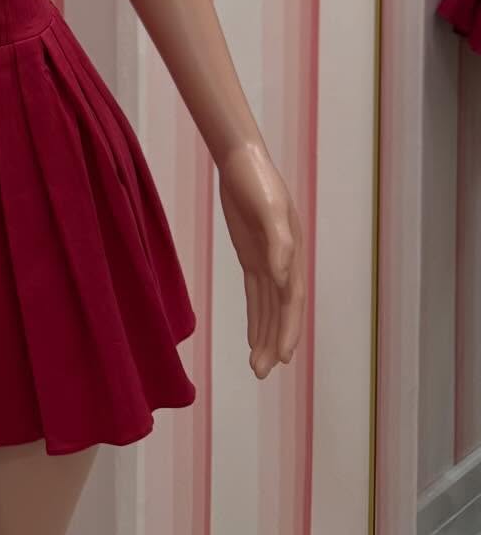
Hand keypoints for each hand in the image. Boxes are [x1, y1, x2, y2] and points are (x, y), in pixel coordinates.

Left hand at [217, 141, 305, 378]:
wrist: (241, 161)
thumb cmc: (259, 182)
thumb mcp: (270, 209)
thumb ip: (278, 243)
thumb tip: (282, 278)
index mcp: (293, 254)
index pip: (291, 302)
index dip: (287, 330)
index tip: (280, 357)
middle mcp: (284, 262)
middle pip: (280, 311)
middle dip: (274, 342)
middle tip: (260, 373)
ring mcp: (268, 260)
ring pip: (267, 308)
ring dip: (263, 336)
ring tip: (256, 368)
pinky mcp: (251, 256)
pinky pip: (254, 294)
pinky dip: (254, 317)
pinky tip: (252, 338)